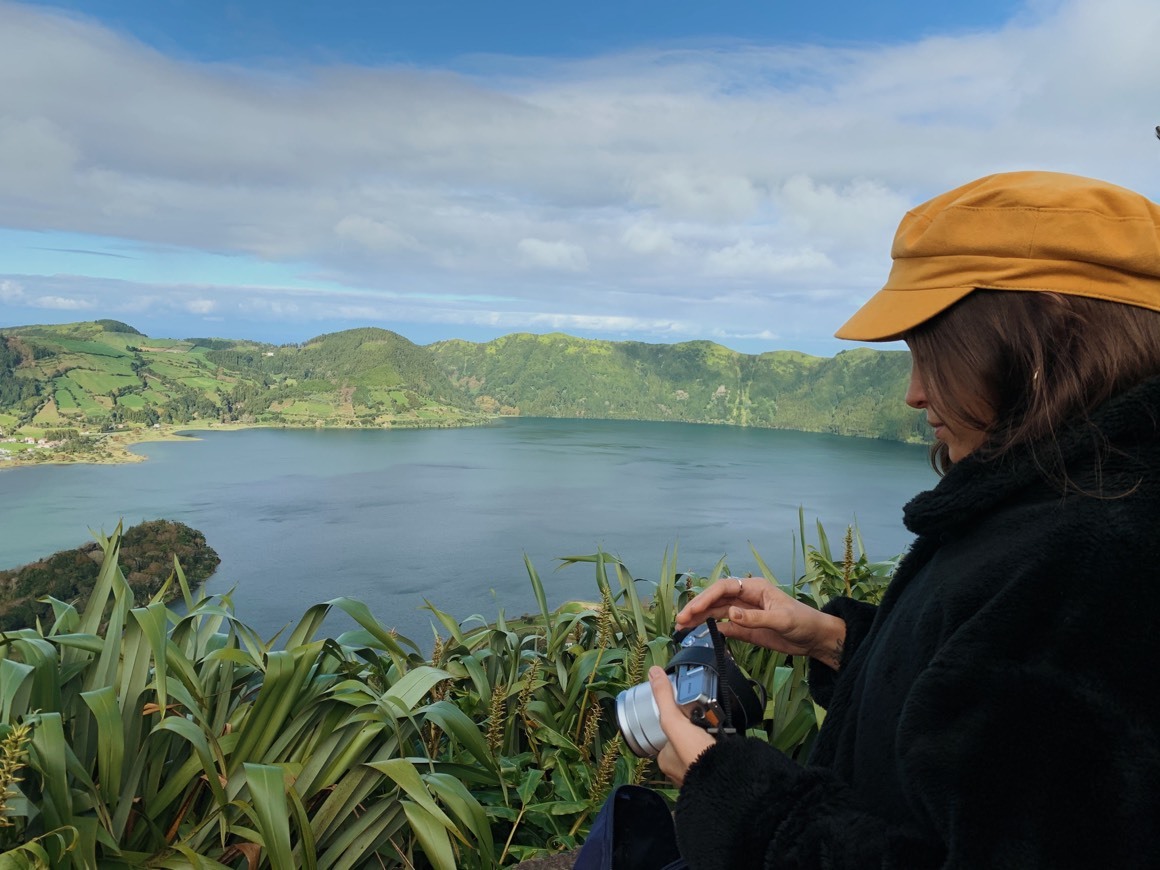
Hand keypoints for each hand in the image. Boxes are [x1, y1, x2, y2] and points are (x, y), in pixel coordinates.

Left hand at [650, 666, 716, 785]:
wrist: (727, 779)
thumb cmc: (695, 756)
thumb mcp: (674, 722)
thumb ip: (665, 698)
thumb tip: (654, 672)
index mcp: (666, 760)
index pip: (668, 733)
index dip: (678, 719)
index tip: (689, 711)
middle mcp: (680, 769)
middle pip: (686, 738)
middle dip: (696, 728)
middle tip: (707, 718)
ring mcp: (698, 772)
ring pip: (701, 747)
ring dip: (709, 737)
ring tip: (718, 727)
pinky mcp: (715, 774)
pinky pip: (716, 755)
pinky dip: (721, 747)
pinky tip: (727, 740)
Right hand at [676, 576, 845, 668]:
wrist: (815, 638)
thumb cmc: (803, 621)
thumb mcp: (781, 619)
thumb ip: (755, 618)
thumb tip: (729, 614)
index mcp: (754, 588)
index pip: (724, 588)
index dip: (706, 597)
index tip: (693, 609)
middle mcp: (746, 597)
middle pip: (715, 599)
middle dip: (697, 607)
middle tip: (681, 620)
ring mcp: (744, 612)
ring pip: (716, 612)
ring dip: (699, 618)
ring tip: (682, 627)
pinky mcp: (746, 627)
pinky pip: (724, 626)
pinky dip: (710, 628)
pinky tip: (699, 632)